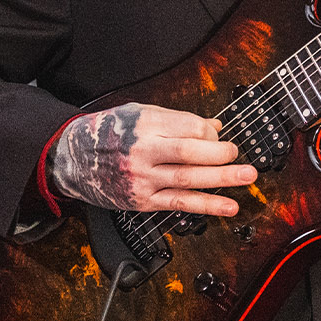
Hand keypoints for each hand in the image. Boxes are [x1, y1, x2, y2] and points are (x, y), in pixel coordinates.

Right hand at [47, 103, 255, 215]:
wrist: (72, 158)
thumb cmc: (108, 132)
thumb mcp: (139, 114)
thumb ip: (178, 120)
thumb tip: (214, 126)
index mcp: (145, 124)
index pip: (189, 127)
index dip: (210, 133)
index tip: (218, 136)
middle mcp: (144, 151)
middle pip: (190, 153)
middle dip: (220, 154)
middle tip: (238, 153)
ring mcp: (143, 178)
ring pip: (189, 179)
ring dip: (222, 179)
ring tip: (247, 176)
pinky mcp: (143, 201)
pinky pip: (180, 203)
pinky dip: (207, 206)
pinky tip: (229, 206)